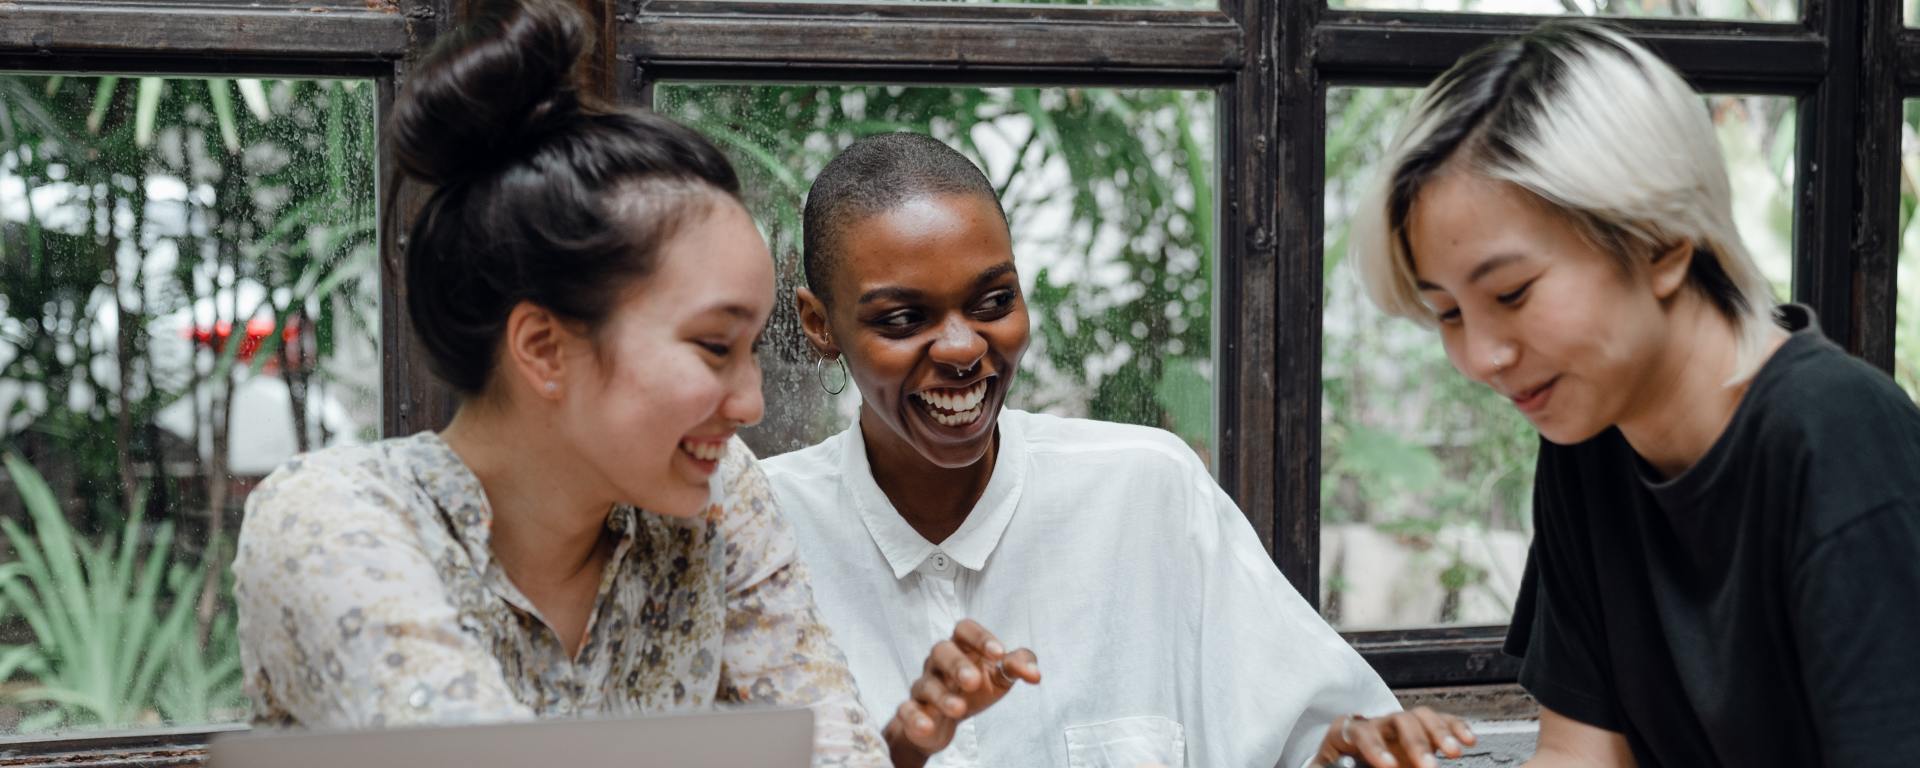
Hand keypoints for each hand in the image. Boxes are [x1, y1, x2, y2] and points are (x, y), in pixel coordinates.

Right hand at [883, 619, 1040, 762]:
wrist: (944, 722)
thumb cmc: (974, 690)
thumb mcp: (999, 676)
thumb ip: (1018, 666)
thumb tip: (1035, 674)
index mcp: (961, 647)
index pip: (965, 629)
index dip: (980, 638)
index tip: (998, 653)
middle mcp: (939, 662)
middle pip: (942, 651)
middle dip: (957, 664)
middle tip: (973, 681)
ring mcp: (924, 685)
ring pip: (926, 683)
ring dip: (942, 696)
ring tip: (960, 709)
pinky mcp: (912, 710)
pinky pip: (907, 710)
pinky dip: (916, 718)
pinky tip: (927, 726)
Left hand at [1312, 708, 1476, 767]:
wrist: (1352, 759)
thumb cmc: (1343, 763)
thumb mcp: (1331, 767)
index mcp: (1349, 732)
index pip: (1360, 733)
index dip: (1374, 748)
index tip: (1388, 766)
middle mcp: (1377, 722)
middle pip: (1397, 722)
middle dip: (1414, 745)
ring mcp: (1401, 723)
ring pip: (1420, 717)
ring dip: (1439, 733)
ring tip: (1454, 752)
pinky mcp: (1421, 728)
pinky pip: (1441, 721)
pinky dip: (1456, 727)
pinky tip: (1468, 740)